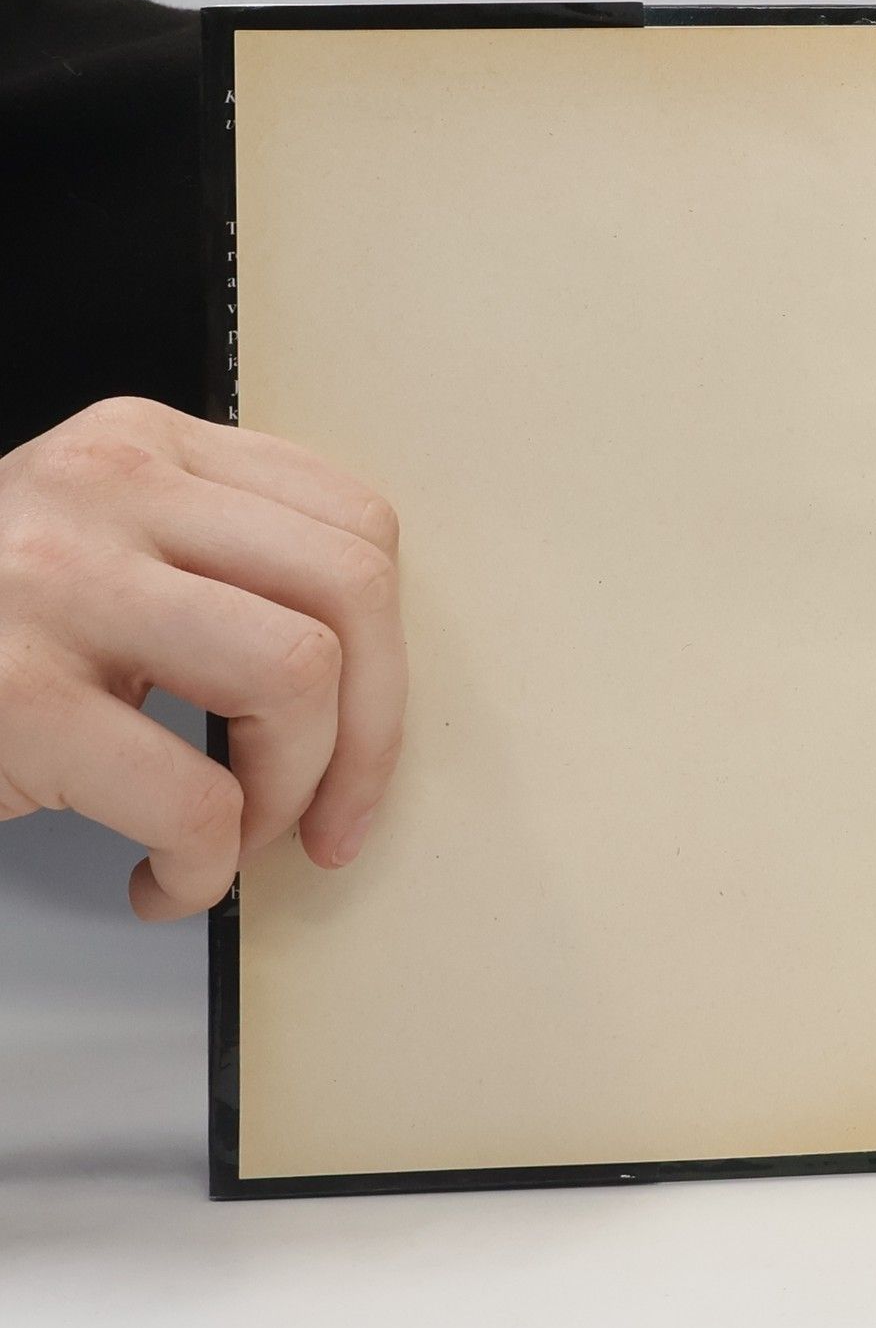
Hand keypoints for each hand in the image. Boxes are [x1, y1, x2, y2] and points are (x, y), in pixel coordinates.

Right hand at [0, 398, 406, 917]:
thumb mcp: (99, 555)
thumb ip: (221, 566)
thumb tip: (371, 677)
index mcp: (145, 447)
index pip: (356, 529)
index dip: (387, 660)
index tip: (361, 745)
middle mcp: (107, 485)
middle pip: (355, 592)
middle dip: (367, 734)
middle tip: (322, 818)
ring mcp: (56, 580)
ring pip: (297, 674)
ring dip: (286, 795)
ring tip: (228, 839)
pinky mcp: (15, 692)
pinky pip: (198, 798)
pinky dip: (204, 870)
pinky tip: (161, 880)